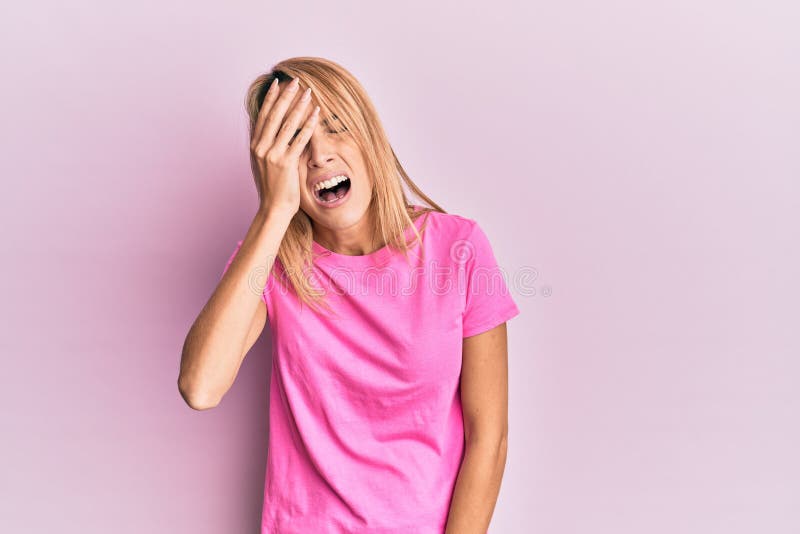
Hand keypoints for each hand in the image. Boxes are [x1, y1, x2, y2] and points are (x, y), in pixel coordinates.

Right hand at [249, 76, 319, 216]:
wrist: (273, 208)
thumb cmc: (272, 188)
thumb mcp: (263, 164)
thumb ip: (266, 146)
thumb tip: (270, 131)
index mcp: (255, 146)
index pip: (262, 116)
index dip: (270, 98)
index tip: (277, 83)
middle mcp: (261, 147)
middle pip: (274, 115)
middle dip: (285, 96)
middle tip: (295, 80)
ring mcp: (272, 155)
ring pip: (287, 124)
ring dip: (299, 105)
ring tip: (308, 92)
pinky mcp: (285, 163)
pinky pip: (299, 139)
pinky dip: (308, 124)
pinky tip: (316, 114)